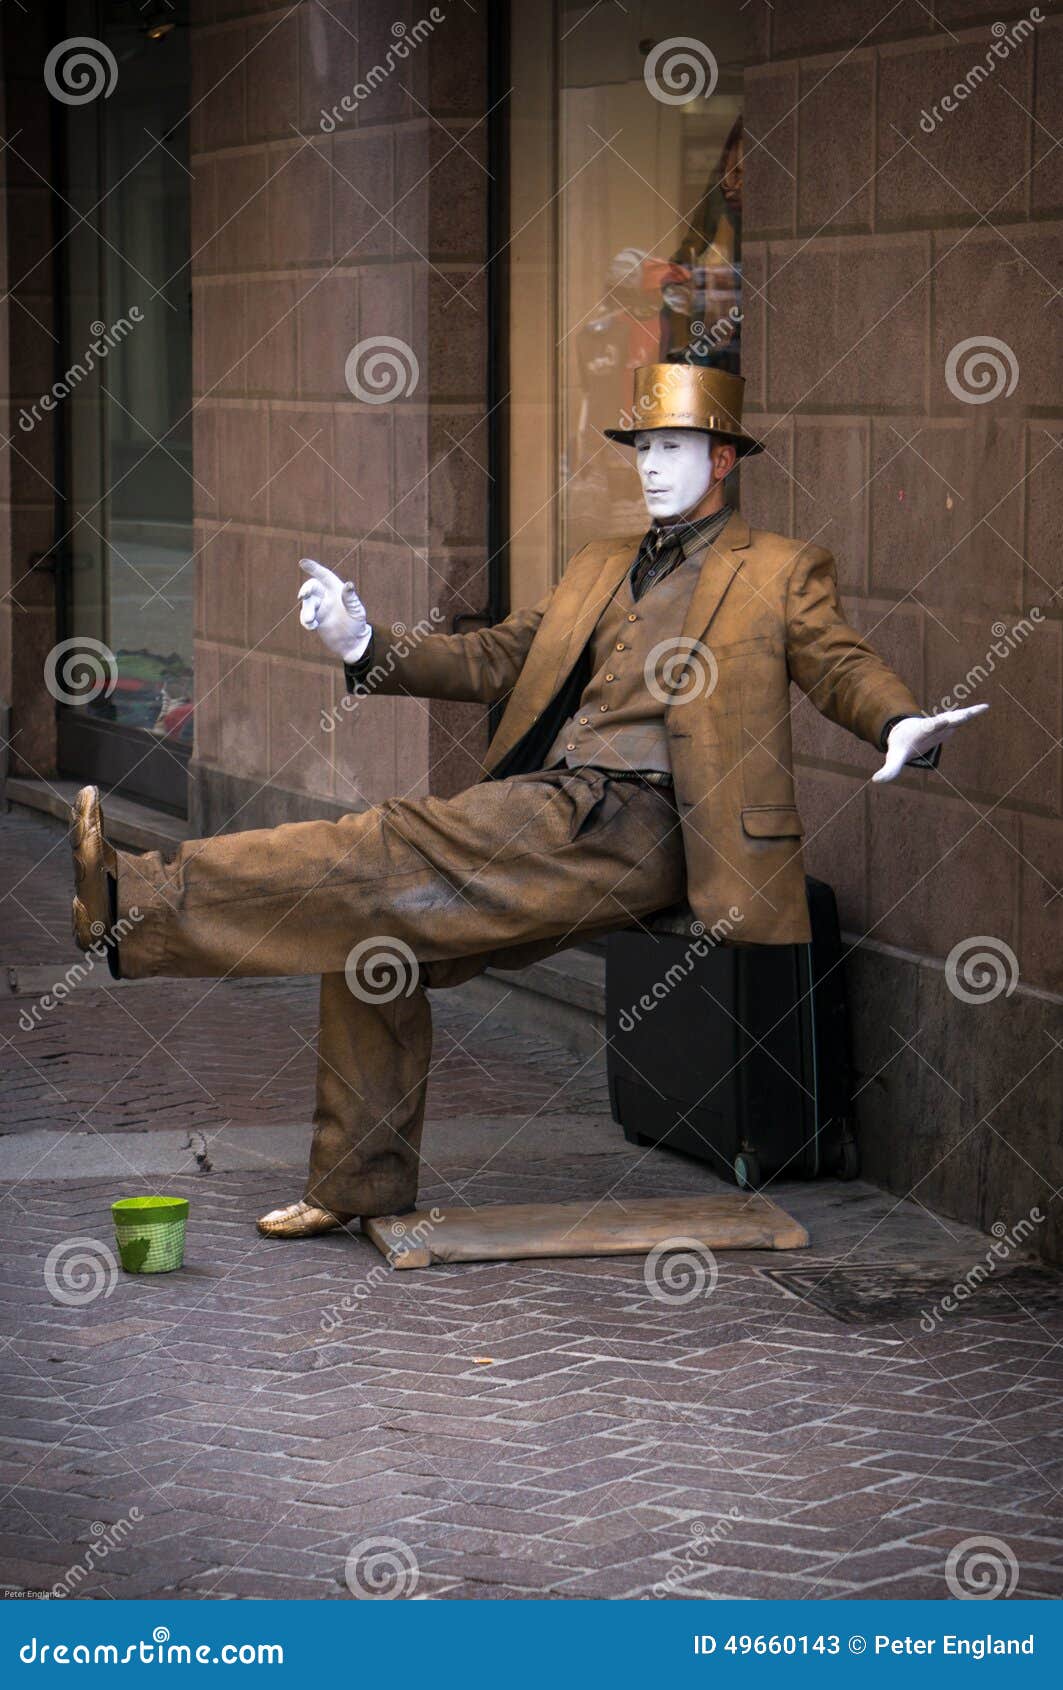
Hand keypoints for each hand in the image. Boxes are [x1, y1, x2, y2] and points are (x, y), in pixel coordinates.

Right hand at [297, 558, 370, 663]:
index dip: (313, 568)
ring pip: (307, 604)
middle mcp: (327, 597)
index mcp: (337, 590)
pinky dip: (306, 621)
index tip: (302, 562)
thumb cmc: (358, 624)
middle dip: (306, 590)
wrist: (353, 643)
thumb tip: (348, 585)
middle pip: (312, 588)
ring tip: (310, 621)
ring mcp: (320, 608)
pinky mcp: (315, 620)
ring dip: (306, 611)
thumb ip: (351, 599)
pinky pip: (305, 617)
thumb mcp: (356, 611)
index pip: (324, 576)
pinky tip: (312, 626)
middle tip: (303, 596)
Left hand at [872, 704, 987, 783]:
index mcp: (921, 731)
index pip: (930, 728)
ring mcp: (942, 722)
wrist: (904, 730)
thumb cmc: (901, 745)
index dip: (937, 725)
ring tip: (983, 707)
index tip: (946, 720)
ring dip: (968, 713)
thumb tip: (876, 780)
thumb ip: (889, 769)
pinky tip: (985, 707)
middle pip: (946, 720)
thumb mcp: (894, 757)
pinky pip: (962, 717)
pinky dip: (972, 712)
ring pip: (956, 717)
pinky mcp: (949, 723)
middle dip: (955, 718)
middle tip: (965, 715)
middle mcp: (933, 724)